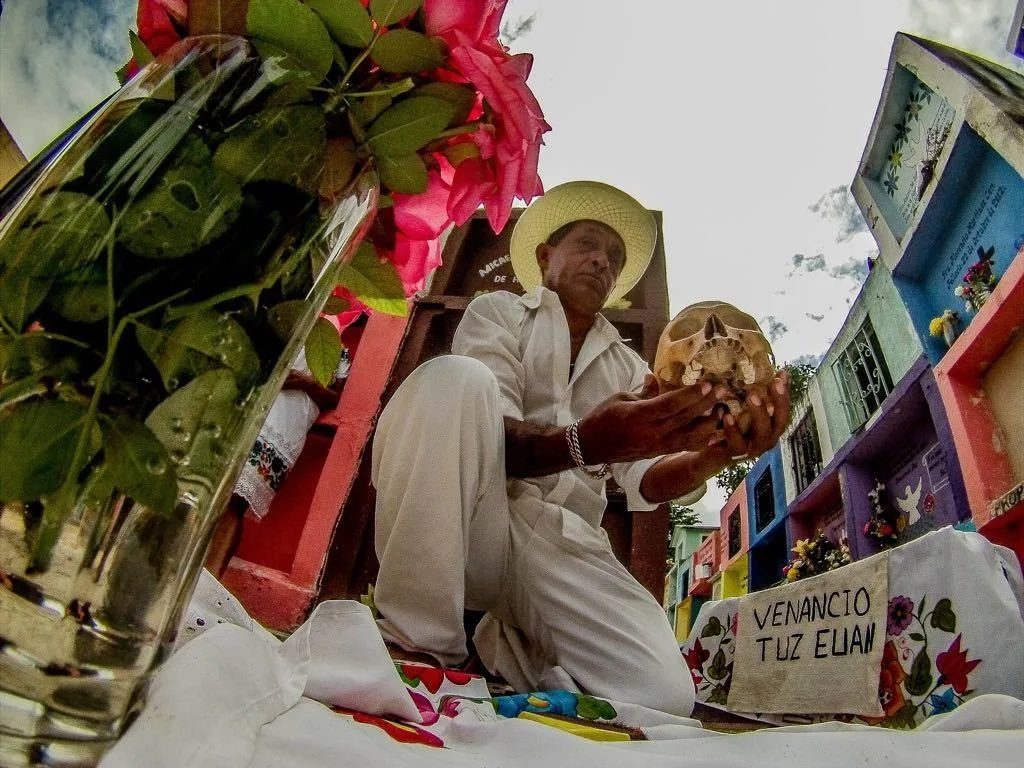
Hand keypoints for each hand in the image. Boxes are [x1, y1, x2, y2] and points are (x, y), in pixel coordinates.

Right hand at [577, 380, 725, 464]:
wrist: (591, 446)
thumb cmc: (603, 417)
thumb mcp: (620, 398)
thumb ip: (644, 391)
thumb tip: (657, 377)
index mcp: (638, 416)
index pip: (670, 405)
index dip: (691, 395)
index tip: (708, 384)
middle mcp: (650, 433)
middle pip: (684, 419)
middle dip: (706, 405)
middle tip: (724, 391)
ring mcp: (656, 446)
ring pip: (689, 437)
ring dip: (709, 424)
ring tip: (723, 410)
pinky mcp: (658, 452)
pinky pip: (684, 447)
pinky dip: (701, 440)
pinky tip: (715, 432)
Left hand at [711, 369, 791, 465]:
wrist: (710, 453)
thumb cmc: (731, 426)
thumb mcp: (744, 408)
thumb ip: (757, 393)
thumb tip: (772, 372)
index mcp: (771, 427)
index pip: (784, 409)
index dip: (785, 393)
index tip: (781, 374)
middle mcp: (767, 438)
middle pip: (780, 421)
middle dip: (779, 401)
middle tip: (773, 383)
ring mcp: (753, 448)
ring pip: (762, 434)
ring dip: (759, 413)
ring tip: (752, 395)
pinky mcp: (735, 455)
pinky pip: (737, 444)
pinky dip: (733, 429)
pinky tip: (728, 414)